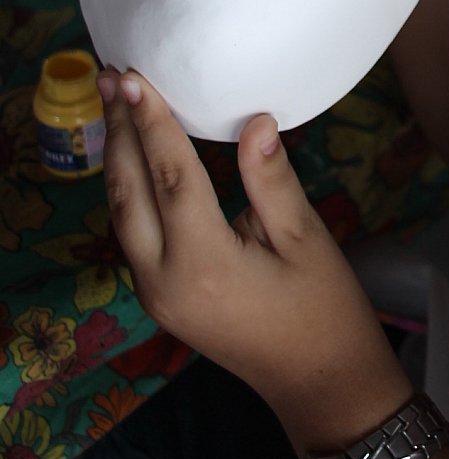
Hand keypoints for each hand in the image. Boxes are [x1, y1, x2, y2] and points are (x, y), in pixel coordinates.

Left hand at [100, 69, 410, 451]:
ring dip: (118, 158)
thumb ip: (271, 179)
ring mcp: (156, 293)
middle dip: (119, 132)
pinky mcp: (161, 298)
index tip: (137, 77)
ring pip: (122, 215)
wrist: (319, 381)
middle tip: (115, 76)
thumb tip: (254, 121)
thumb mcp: (305, 237)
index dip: (153, 122)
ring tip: (116, 105)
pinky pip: (133, 233)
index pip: (170, 177)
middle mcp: (164, 280)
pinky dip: (130, 188)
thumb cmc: (323, 308)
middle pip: (129, 194)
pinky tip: (136, 157)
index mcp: (203, 262)